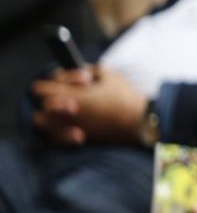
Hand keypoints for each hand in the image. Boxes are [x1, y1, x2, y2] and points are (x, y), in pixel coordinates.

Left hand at [31, 65, 146, 145]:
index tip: (65, 82)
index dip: (51, 83)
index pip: (40, 90)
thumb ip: (90, 71)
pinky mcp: (79, 141)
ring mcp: (71, 130)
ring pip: (45, 127)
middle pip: (39, 111)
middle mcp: (65, 116)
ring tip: (68, 112)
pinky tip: (74, 126)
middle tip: (65, 97)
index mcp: (71, 97)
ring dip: (51, 118)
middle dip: (48, 103)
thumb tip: (80, 72)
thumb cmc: (126, 98)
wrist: (141, 123)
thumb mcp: (109, 76)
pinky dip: (60, 133)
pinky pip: (57, 139)